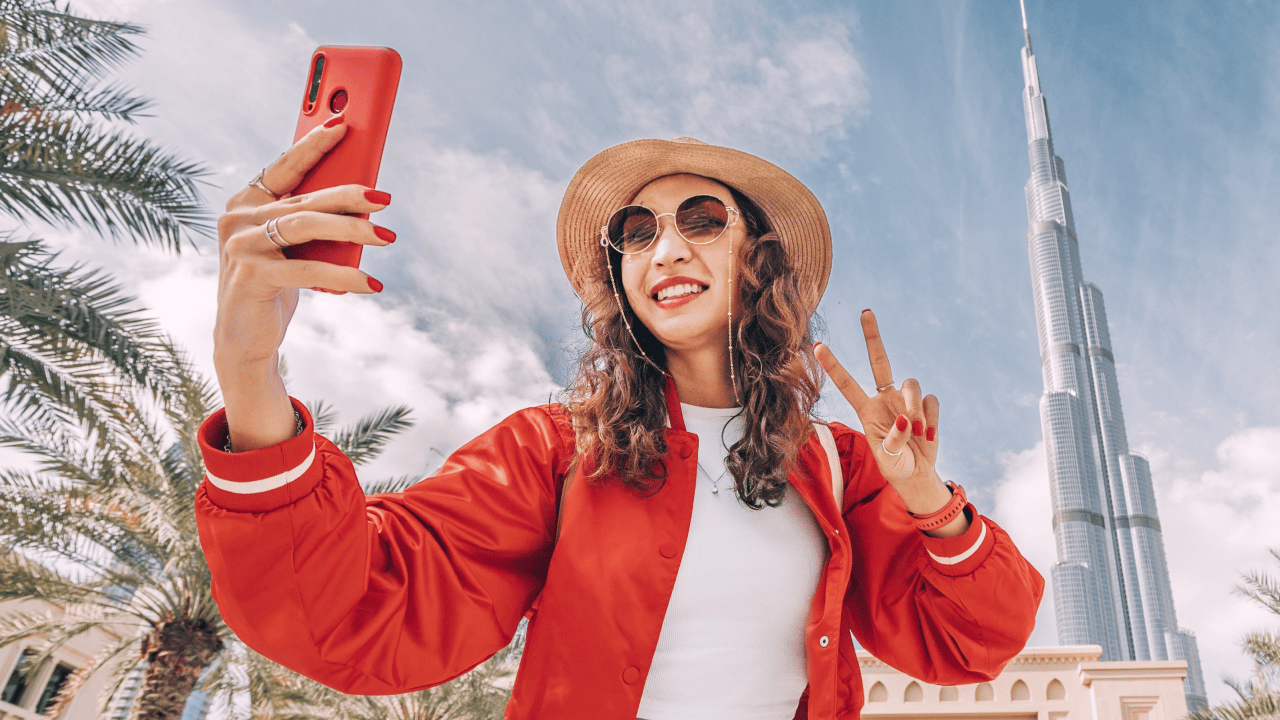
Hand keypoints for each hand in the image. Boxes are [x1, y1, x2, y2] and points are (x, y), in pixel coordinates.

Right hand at [214, 113, 394, 450]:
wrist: (245, 338)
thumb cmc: (275, 285)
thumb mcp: (293, 248)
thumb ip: (311, 220)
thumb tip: (363, 203)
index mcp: (247, 202)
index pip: (284, 166)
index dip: (312, 145)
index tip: (343, 125)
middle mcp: (237, 218)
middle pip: (304, 198)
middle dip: (349, 194)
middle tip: (385, 198)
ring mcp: (240, 245)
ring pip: (305, 226)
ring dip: (352, 231)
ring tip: (388, 237)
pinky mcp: (250, 276)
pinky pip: (307, 269)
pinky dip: (344, 276)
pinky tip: (372, 284)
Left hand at [814, 309, 967, 536]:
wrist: (917, 474)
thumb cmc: (896, 467)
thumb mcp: (889, 460)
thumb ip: (894, 441)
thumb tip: (906, 419)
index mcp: (866, 410)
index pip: (847, 383)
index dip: (833, 365)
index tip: (818, 345)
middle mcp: (885, 398)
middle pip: (880, 361)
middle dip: (873, 336)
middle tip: (865, 311)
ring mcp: (906, 400)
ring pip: (913, 384)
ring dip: (915, 407)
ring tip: (917, 432)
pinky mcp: (927, 406)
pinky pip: (931, 401)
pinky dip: (931, 419)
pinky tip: (928, 435)